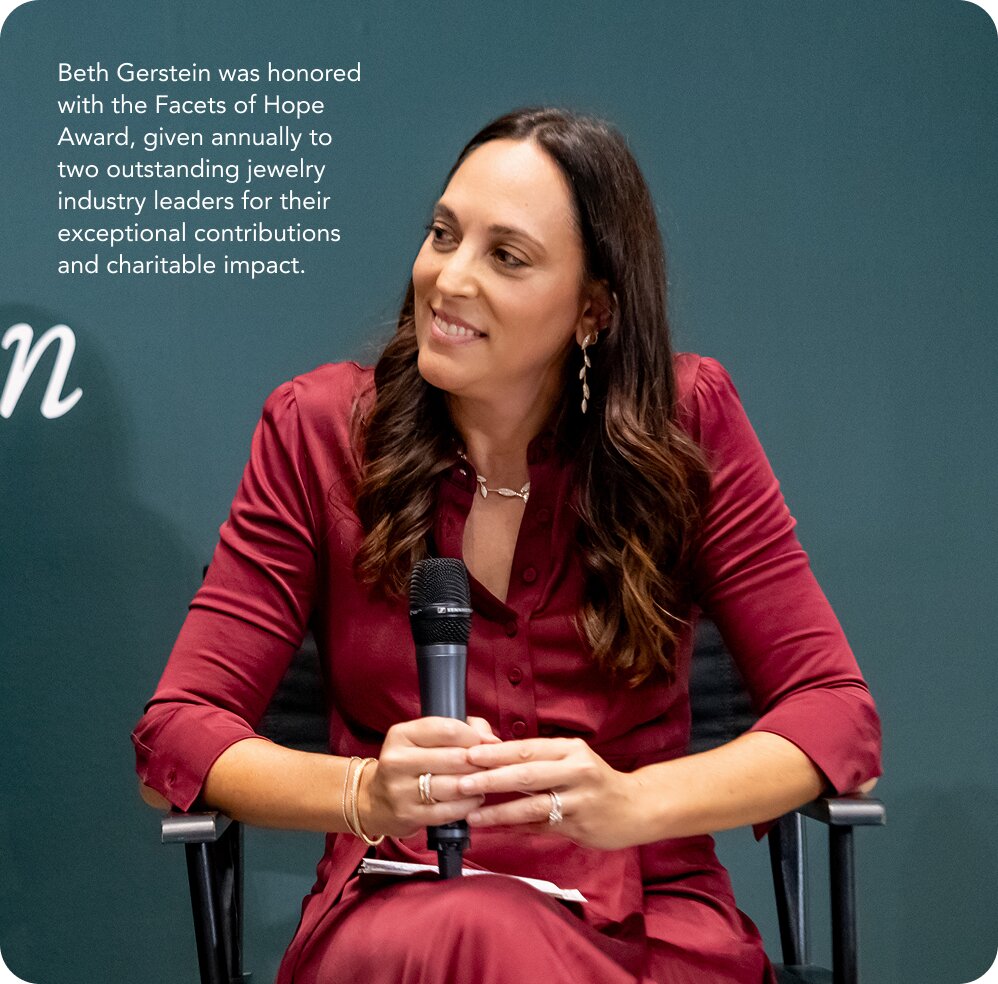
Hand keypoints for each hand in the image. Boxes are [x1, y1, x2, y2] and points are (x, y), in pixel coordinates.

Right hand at [361, 716, 499, 837]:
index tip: (486, 744)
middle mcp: (397, 760)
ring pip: (454, 786)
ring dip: (475, 784)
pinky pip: (449, 810)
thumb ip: (462, 729)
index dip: (473, 736)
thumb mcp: (425, 738)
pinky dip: (468, 805)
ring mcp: (400, 790)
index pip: (447, 729)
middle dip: (478, 762)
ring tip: (482, 782)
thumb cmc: (411, 763)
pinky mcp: (408, 815)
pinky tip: (473, 799)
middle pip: (454, 758)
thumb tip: (491, 740)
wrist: (375, 800)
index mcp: (401, 735)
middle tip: (490, 765)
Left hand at [457, 737, 644, 850]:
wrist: (637, 807)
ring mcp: (579, 801)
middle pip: (527, 775)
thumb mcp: (572, 758)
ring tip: (472, 815)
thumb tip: (491, 750)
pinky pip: (541, 827)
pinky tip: (495, 830)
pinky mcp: (579, 826)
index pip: (527, 749)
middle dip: (491, 779)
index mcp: (571, 750)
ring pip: (532, 806)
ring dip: (499, 811)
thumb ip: (538, 756)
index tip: (469, 754)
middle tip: (462, 783)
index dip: (496, 752)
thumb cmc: (594, 780)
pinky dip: (516, 829)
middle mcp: (577, 771)